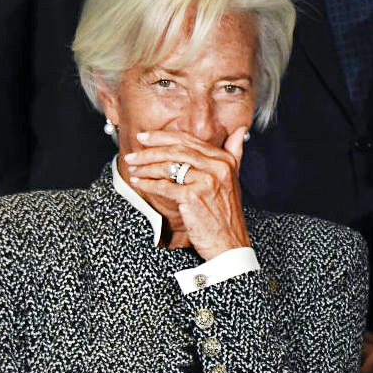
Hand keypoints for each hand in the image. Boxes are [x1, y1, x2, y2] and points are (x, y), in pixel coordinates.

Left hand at [124, 126, 250, 259]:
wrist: (229, 242)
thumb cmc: (227, 213)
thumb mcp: (234, 178)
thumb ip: (235, 152)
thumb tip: (239, 130)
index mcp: (225, 160)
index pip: (189, 141)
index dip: (163, 137)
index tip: (146, 137)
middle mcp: (217, 167)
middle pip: (176, 150)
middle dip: (150, 150)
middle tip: (134, 152)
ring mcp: (205, 181)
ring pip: (168, 166)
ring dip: (146, 167)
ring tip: (133, 168)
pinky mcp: (193, 197)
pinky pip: (164, 186)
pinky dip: (149, 184)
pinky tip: (140, 183)